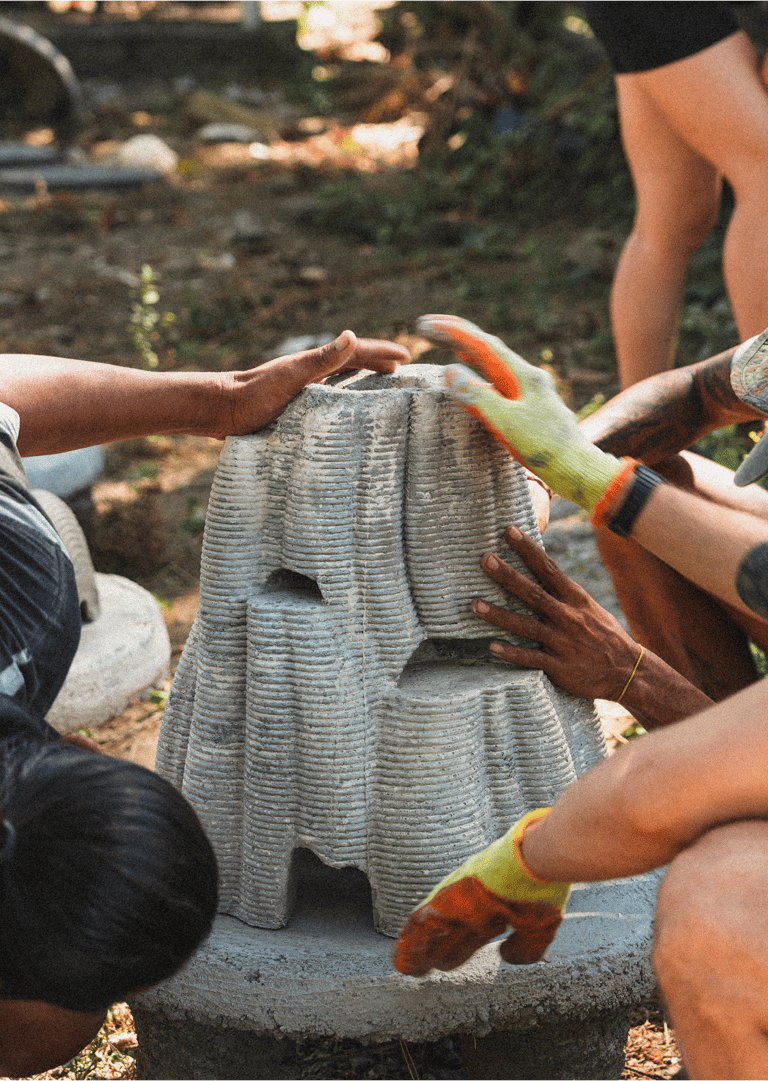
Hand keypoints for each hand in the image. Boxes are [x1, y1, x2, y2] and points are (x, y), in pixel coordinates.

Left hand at [221, 330, 409, 436]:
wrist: (221, 409)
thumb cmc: (255, 395)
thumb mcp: (292, 376)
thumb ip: (321, 359)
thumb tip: (351, 335)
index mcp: (314, 363)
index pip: (357, 353)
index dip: (382, 352)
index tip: (407, 355)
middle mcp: (311, 372)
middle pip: (351, 363)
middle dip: (377, 362)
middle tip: (401, 367)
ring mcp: (302, 387)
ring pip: (341, 379)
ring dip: (362, 377)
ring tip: (381, 383)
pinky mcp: (293, 403)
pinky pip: (329, 396)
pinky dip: (345, 396)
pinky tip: (344, 407)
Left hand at [394, 809, 570, 976]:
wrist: (536, 858)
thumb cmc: (543, 884)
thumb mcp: (540, 925)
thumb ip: (526, 947)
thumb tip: (505, 956)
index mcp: (495, 907)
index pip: (471, 935)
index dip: (459, 950)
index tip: (446, 963)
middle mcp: (474, 904)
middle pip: (448, 935)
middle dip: (434, 953)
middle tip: (419, 969)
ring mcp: (459, 900)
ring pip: (431, 931)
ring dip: (418, 951)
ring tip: (405, 968)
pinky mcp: (446, 899)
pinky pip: (422, 925)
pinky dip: (411, 943)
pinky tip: (402, 959)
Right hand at [416, 314, 633, 514]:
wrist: (575, 468)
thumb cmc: (544, 447)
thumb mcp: (506, 421)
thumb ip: (477, 396)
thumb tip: (450, 370)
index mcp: (524, 376)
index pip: (484, 346)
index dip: (455, 332)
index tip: (428, 324)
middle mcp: (526, 378)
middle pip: (488, 350)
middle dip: (458, 336)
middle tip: (429, 326)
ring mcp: (527, 392)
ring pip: (492, 365)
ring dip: (468, 351)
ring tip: (447, 341)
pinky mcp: (527, 407)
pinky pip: (497, 383)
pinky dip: (479, 373)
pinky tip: (471, 374)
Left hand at [474, 524, 644, 701]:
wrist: (629, 671)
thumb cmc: (603, 635)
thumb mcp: (588, 607)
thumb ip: (563, 593)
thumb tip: (538, 570)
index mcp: (575, 599)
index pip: (549, 569)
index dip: (528, 549)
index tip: (509, 531)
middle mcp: (568, 617)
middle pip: (533, 593)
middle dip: (507, 576)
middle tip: (485, 560)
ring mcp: (563, 643)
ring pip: (526, 626)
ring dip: (500, 615)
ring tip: (475, 605)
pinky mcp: (560, 668)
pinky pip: (532, 659)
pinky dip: (512, 653)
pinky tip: (492, 647)